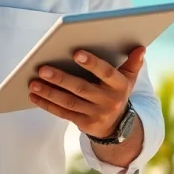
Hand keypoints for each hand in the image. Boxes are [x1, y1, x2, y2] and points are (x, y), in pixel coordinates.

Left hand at [27, 47, 145, 138]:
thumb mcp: (128, 79)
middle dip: (61, 78)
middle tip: (41, 68)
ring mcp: (96, 114)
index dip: (92, 63)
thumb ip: (132, 63)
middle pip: (82, 88)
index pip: (106, 73)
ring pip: (69, 102)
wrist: (118, 126)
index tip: (76, 52)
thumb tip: (141, 47)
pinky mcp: (84, 124)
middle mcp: (109, 101)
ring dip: (49, 92)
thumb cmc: (117, 92)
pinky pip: (63, 113)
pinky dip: (47, 104)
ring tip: (32, 81)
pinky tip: (34, 94)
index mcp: (119, 86)